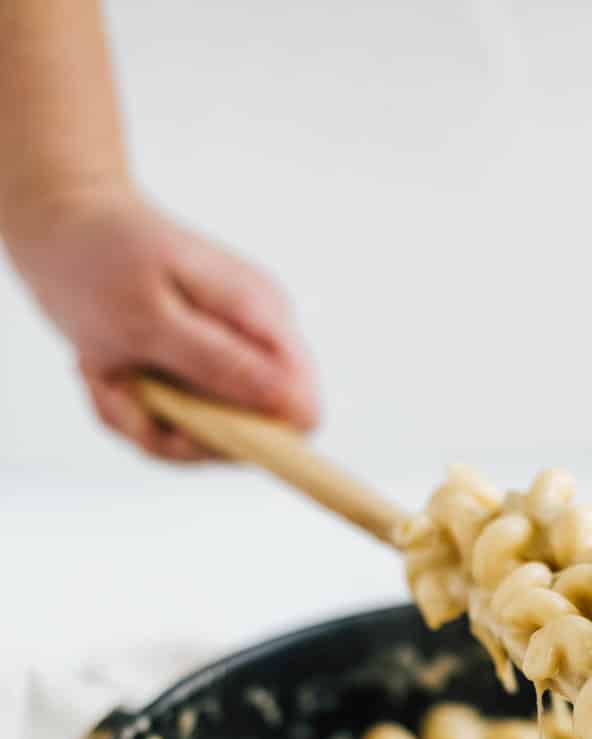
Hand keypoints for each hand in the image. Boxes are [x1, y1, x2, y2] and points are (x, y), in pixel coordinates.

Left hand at [7, 187, 320, 459]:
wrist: (70, 226)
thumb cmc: (102, 262)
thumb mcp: (149, 318)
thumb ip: (219, 362)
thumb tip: (292, 405)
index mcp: (263, 319)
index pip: (302, 412)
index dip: (251, 439)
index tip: (182, 426)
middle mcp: (261, 344)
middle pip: (250, 439)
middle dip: (179, 432)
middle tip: (123, 388)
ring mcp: (236, 361)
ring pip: (206, 439)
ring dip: (146, 420)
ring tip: (109, 374)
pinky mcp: (207, 376)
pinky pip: (181, 426)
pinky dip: (137, 411)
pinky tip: (111, 373)